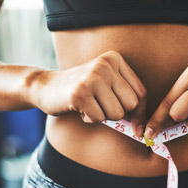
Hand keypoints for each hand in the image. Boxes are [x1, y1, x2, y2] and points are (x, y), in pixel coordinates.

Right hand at [31, 50, 146, 136]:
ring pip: (117, 113)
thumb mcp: (106, 85)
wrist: (45, 86)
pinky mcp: (80, 93)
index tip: (137, 126)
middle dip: (118, 113)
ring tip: (90, 106)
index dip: (140, 113)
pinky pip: (99, 118)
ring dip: (103, 116)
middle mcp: (105, 65)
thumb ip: (124, 98)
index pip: (141, 92)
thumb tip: (142, 128)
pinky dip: (90, 119)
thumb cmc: (81, 90)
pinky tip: (80, 108)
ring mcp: (92, 77)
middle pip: (131, 104)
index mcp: (115, 59)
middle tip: (101, 107)